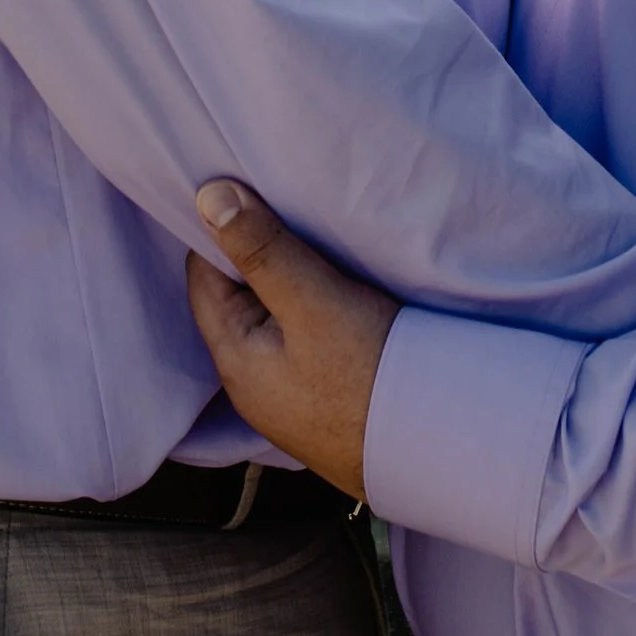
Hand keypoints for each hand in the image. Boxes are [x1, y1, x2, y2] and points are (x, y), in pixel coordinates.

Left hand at [185, 182, 399, 502]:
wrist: (430, 448)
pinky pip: (300, 337)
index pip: (204, 274)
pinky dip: (310, 307)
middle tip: (285, 203)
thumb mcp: (312, 302)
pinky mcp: (320, 397)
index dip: (221, 228)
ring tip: (314, 240)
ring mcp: (286, 393)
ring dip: (287, 279)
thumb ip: (262, 250)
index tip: (249, 188)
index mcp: (233, 357)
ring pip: (272, 316)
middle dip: (256, 250)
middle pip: (238, 296)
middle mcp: (250, 380)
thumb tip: (208, 196)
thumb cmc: (367, 377)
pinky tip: (338, 291)